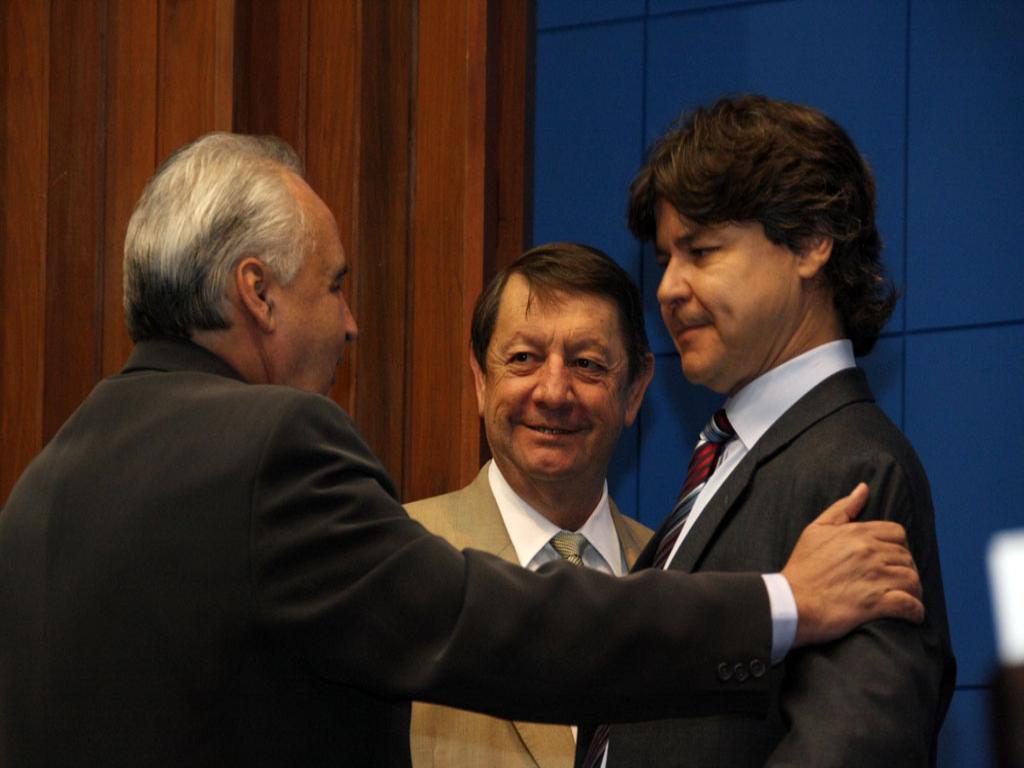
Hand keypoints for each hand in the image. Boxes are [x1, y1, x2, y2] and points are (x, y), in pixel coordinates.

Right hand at [782, 483, 923, 647]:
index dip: (898, 546)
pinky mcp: (876, 604)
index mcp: (857, 533)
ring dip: (914, 590)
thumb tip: (863, 488)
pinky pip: (910, 605)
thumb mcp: (815, 530)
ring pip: (912, 580)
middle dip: (905, 569)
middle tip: (898, 581)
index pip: (897, 533)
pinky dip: (915, 611)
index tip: (891, 558)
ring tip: (907, 597)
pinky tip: (912, 615)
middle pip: (907, 557)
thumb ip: (841, 508)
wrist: (789, 602)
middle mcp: (870, 552)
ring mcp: (875, 577)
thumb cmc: (801, 568)